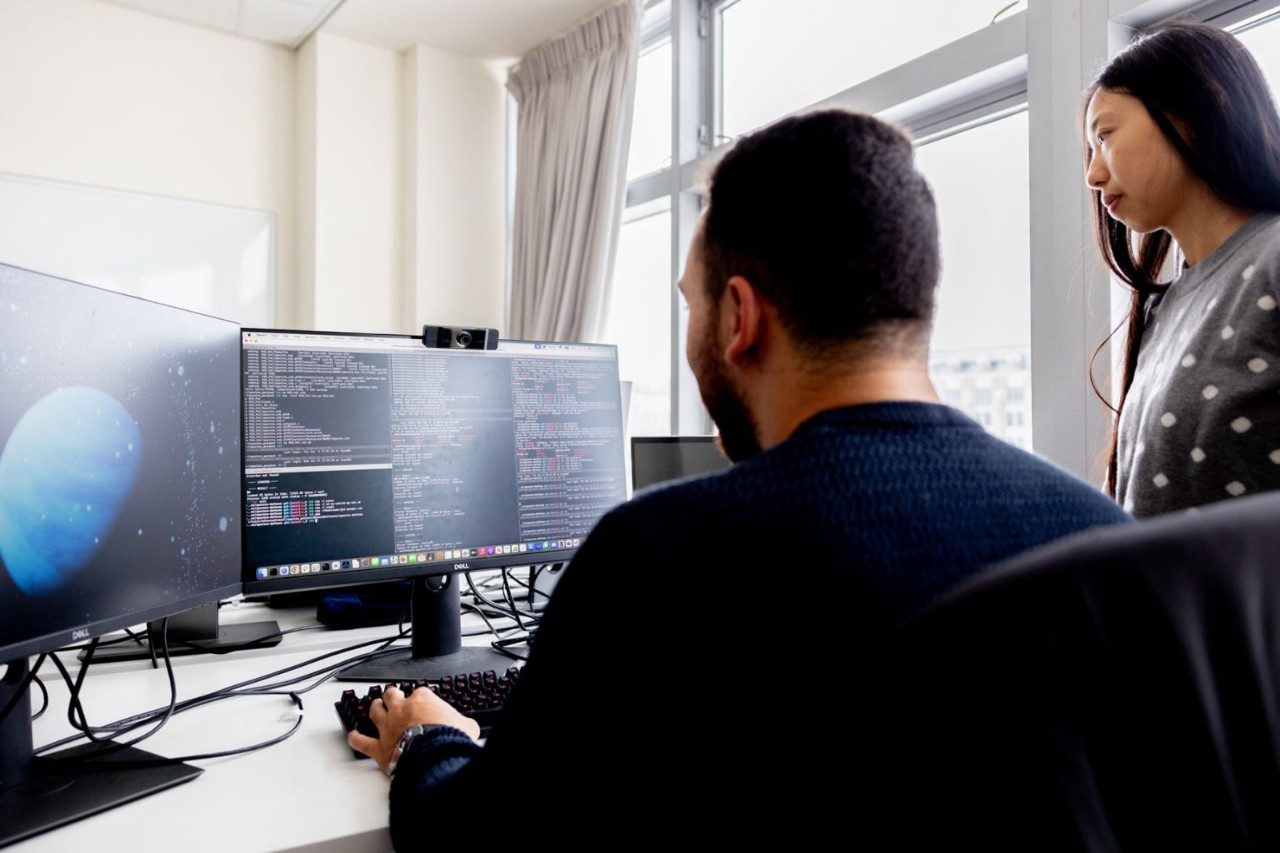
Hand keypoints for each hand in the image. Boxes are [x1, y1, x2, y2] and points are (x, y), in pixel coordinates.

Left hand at [347, 685, 481, 773]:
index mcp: (422, 700)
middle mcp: (401, 709)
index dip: (422, 697)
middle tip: (393, 695)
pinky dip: (356, 739)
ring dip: (374, 709)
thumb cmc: (448, 739)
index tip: (424, 701)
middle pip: (391, 695)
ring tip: (375, 707)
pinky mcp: (378, 747)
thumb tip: (470, 728)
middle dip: (392, 694)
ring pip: (375, 711)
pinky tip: (353, 736)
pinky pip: (362, 741)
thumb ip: (465, 724)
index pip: (420, 692)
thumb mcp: (467, 727)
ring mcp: (387, 727)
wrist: (432, 757)